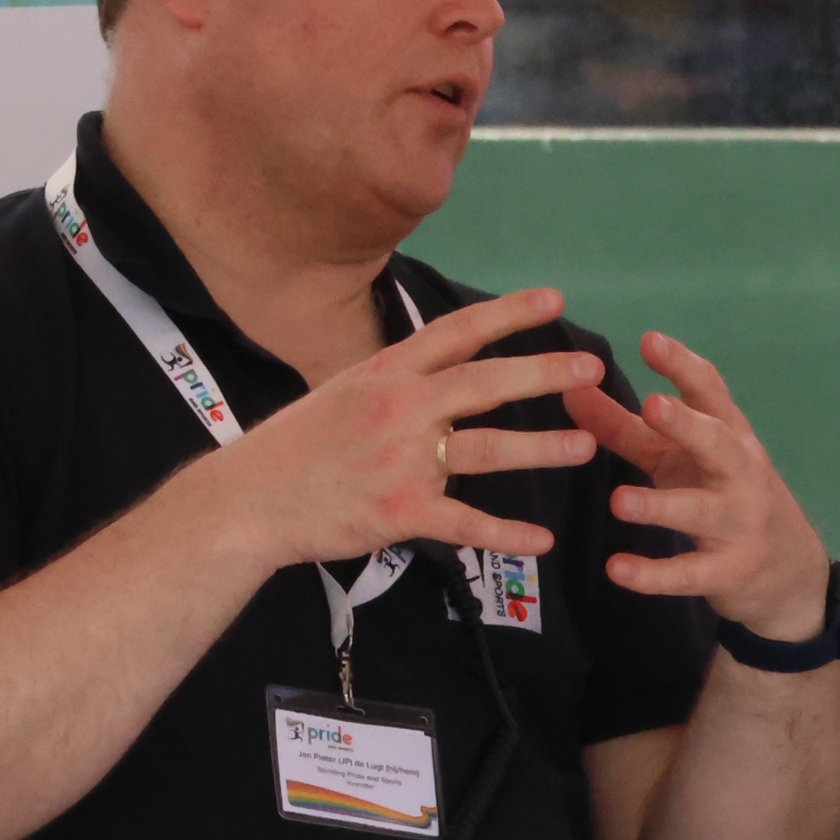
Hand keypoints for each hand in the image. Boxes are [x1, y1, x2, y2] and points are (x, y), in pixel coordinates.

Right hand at [214, 288, 601, 566]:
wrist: (248, 500)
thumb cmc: (293, 446)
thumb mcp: (340, 392)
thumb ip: (394, 380)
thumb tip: (441, 366)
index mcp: (385, 372)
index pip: (456, 332)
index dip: (508, 314)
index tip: (554, 301)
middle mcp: (399, 407)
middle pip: (484, 383)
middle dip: (543, 374)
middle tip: (591, 369)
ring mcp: (402, 460)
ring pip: (486, 449)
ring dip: (540, 448)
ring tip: (585, 448)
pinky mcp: (401, 510)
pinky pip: (465, 522)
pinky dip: (506, 533)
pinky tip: (541, 538)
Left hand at [570, 330, 830, 639]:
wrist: (788, 574)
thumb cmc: (721, 496)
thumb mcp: (676, 459)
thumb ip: (625, 427)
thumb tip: (570, 390)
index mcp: (729, 436)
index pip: (711, 393)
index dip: (682, 366)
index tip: (649, 340)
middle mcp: (740, 473)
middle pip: (718, 443)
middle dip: (689, 425)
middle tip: (652, 406)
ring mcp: (739, 523)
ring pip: (701, 511)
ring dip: (661, 506)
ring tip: (619, 501)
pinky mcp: (727, 571)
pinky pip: (689, 573)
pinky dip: (654, 574)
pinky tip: (617, 569)